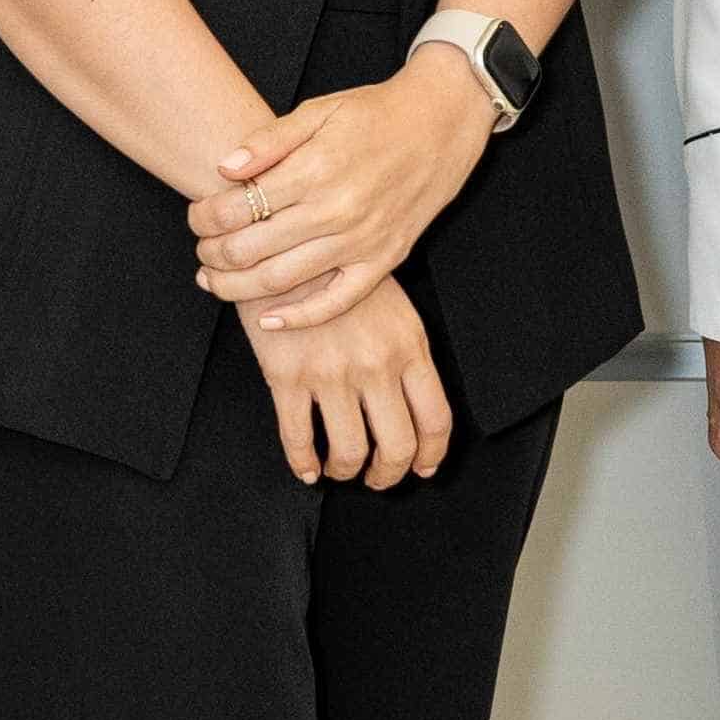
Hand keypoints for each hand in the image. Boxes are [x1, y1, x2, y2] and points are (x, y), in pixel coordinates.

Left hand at [189, 54, 499, 333]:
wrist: (441, 123)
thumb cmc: (375, 114)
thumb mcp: (318, 110)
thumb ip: (269, 140)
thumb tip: (224, 168)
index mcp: (315, 169)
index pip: (239, 207)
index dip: (205, 217)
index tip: (196, 215)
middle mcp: (336, 210)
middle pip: (251, 249)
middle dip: (212, 253)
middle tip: (201, 248)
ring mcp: (361, 241)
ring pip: (282, 281)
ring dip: (237, 286)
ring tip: (214, 279)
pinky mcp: (384, 260)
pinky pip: (336, 302)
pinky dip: (299, 318)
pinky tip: (268, 318)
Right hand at [246, 275, 452, 488]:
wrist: (284, 241)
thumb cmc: (338, 271)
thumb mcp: (393, 306)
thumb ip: (406, 354)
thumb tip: (417, 408)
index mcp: (408, 346)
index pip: (435, 419)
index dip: (429, 455)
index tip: (421, 467)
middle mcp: (375, 364)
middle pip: (397, 446)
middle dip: (387, 474)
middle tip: (377, 478)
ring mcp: (330, 372)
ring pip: (348, 451)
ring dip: (345, 470)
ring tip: (339, 468)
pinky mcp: (286, 376)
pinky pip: (298, 438)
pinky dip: (302, 464)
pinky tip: (305, 467)